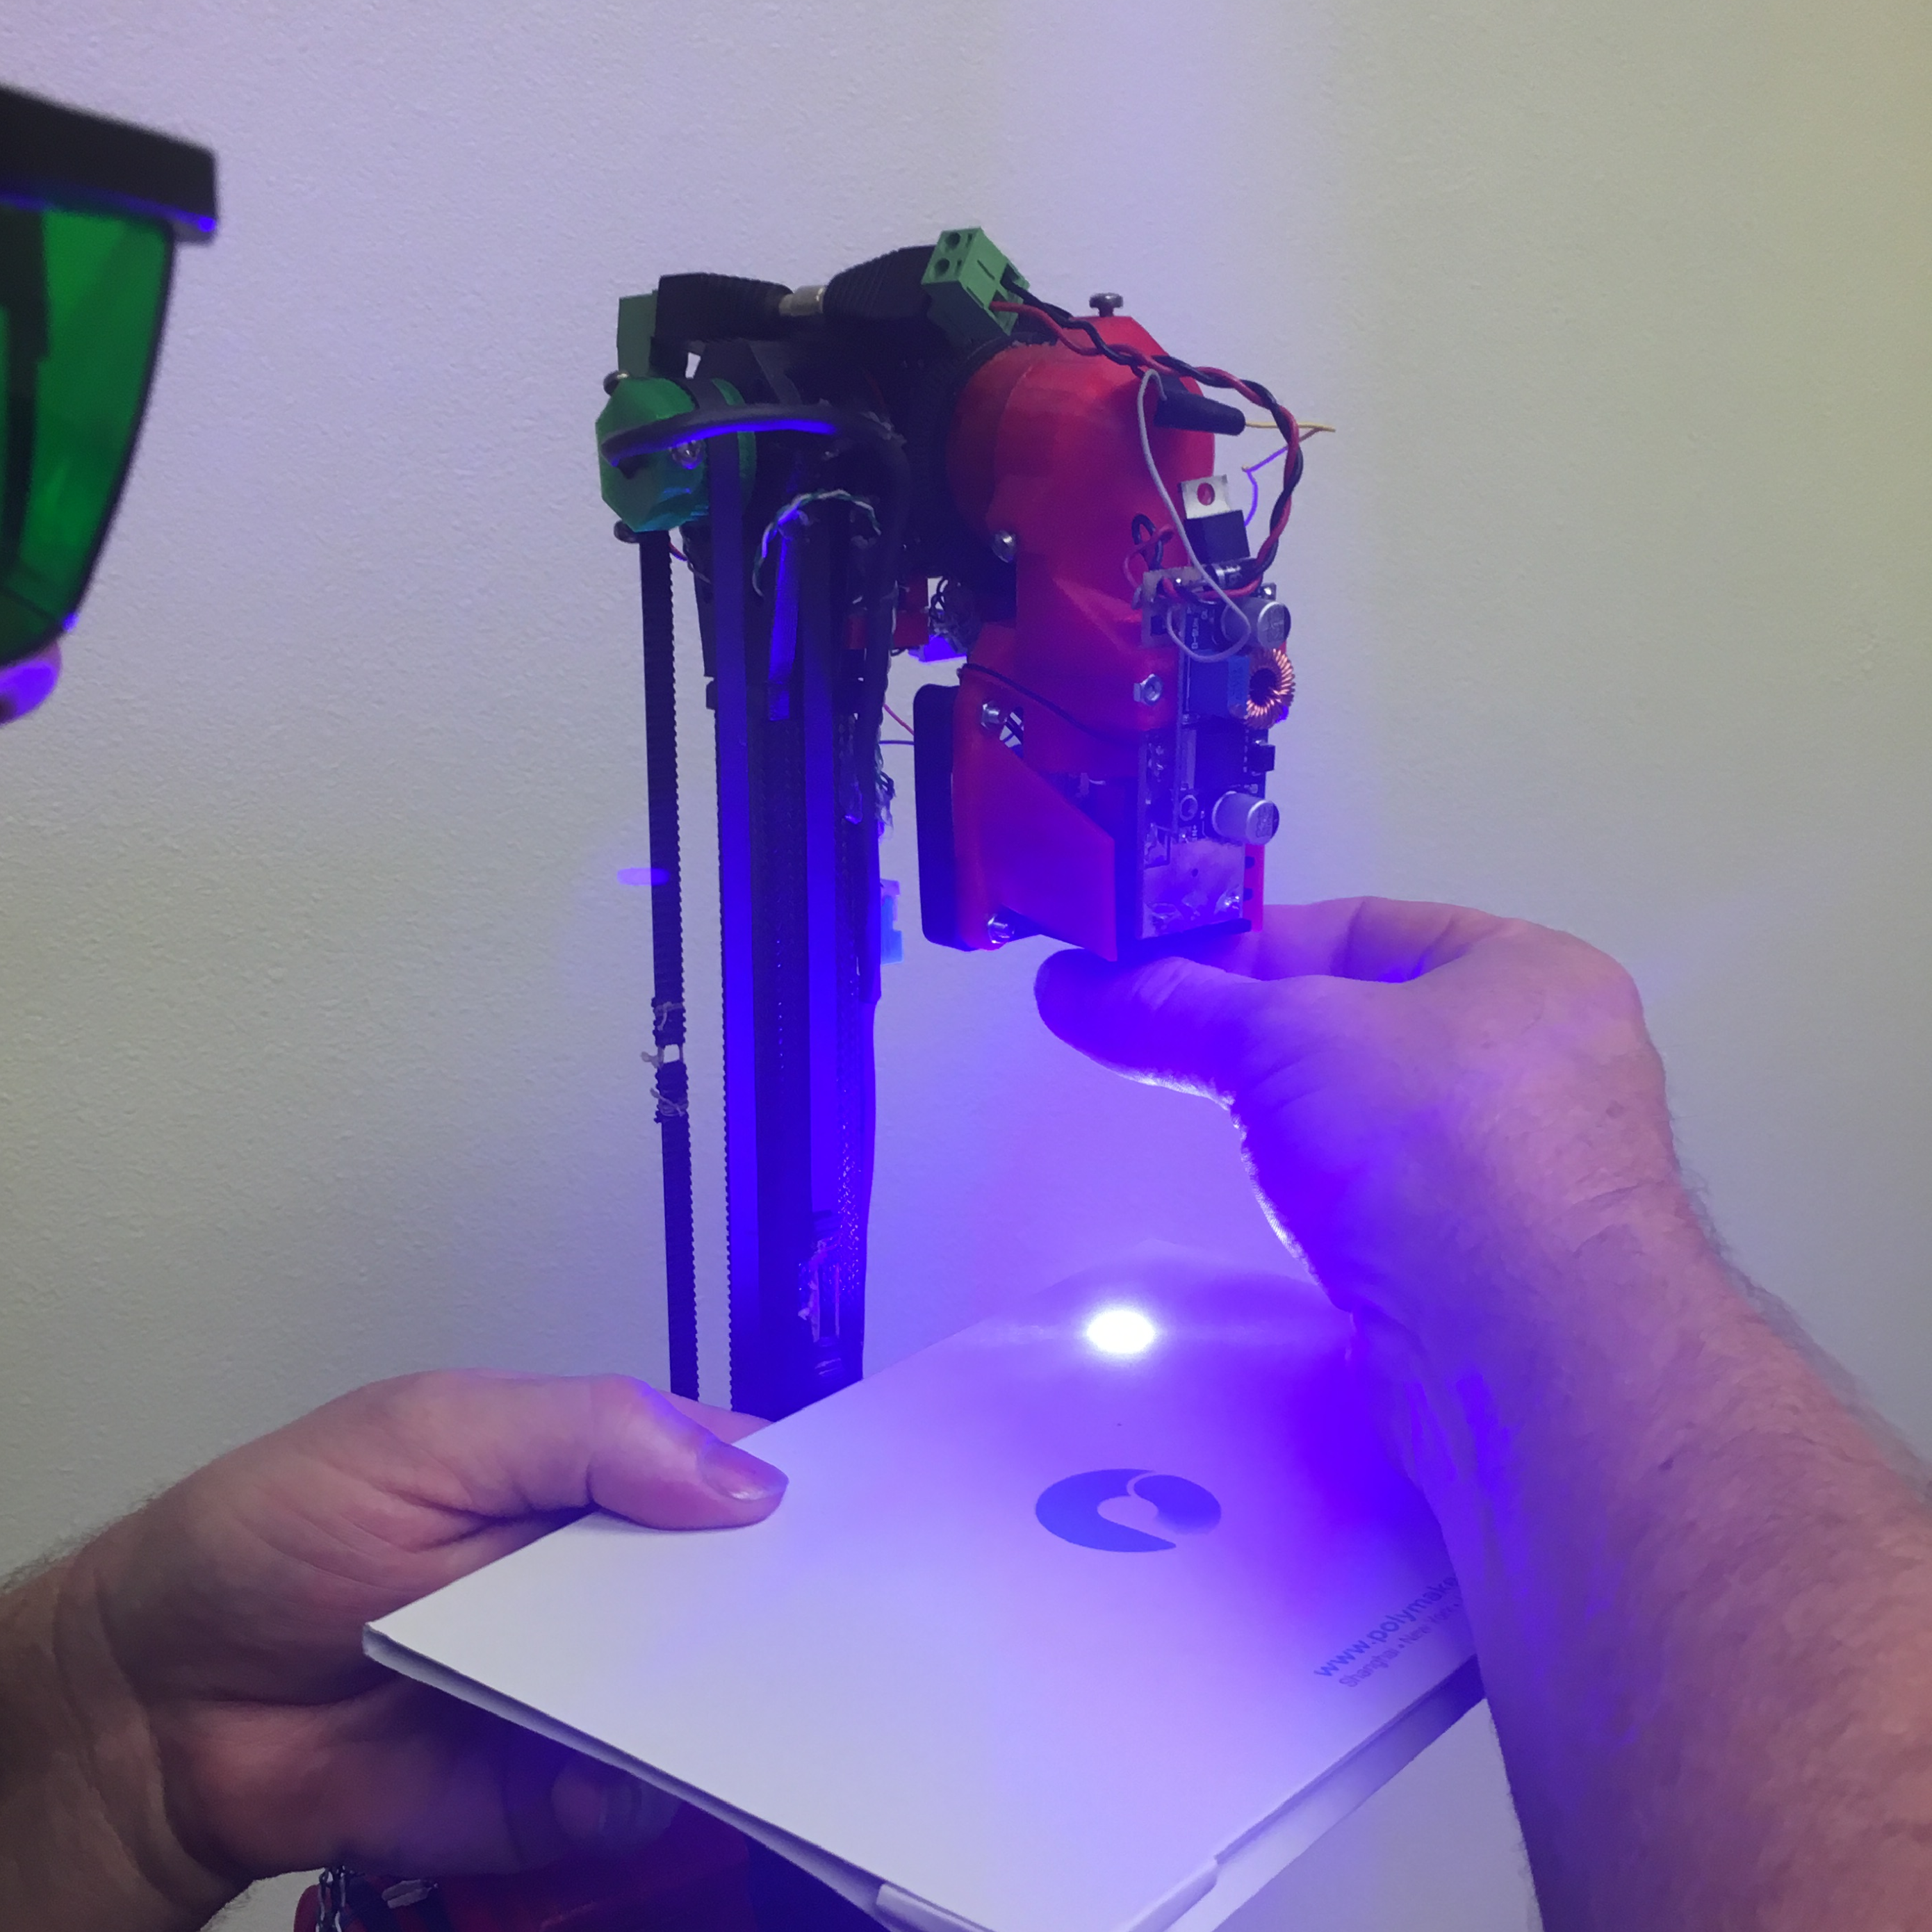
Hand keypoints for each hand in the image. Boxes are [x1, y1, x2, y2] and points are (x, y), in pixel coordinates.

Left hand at [0, 1371, 785, 1927]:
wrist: (156, 1705)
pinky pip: (628, 1799)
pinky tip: (605, 1778)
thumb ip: (588, 1435)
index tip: (862, 1516)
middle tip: (835, 1631)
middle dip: (780, 1614)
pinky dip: (632, 1793)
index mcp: (590, 1476)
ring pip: (697, 1704)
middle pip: (731, 1597)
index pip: (725, 1471)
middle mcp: (603, 1584)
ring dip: (721, 1712)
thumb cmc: (278, 1531)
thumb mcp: (433, 1430)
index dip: (793, 1489)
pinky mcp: (543, 1796)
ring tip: (729, 1710)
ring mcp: (578, 1692)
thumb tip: (750, 1481)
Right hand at [1035, 897, 1697, 1346]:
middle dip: (1270, 1045)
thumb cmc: (1426, 1143)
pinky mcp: (1505, 1270)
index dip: (1249, 946)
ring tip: (1247, 1150)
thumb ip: (1176, 1007)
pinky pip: (1398, 1207)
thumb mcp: (1280, 1039)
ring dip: (1303, 1132)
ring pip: (1381, 1123)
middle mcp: (1552, 1062)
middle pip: (1368, 1026)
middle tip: (1177, 1059)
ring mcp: (1538, 1173)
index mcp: (1532, 972)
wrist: (1529, 1358)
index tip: (1158, 981)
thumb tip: (1066, 984)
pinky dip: (1339, 1206)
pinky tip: (1299, 1223)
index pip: (1360, 928)